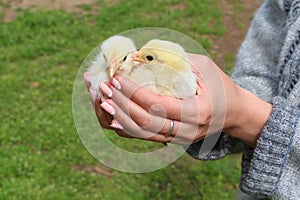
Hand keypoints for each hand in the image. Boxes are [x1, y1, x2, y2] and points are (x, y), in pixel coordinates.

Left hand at [94, 54, 271, 145]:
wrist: (233, 112)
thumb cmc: (219, 86)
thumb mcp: (204, 67)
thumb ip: (177, 61)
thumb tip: (143, 55)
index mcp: (197, 111)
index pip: (158, 105)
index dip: (135, 93)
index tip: (117, 79)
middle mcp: (187, 130)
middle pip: (146, 122)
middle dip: (122, 104)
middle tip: (105, 88)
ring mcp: (180, 139)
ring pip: (143, 133)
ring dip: (120, 118)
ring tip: (104, 102)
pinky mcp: (173, 141)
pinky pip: (146, 138)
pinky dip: (128, 129)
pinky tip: (113, 119)